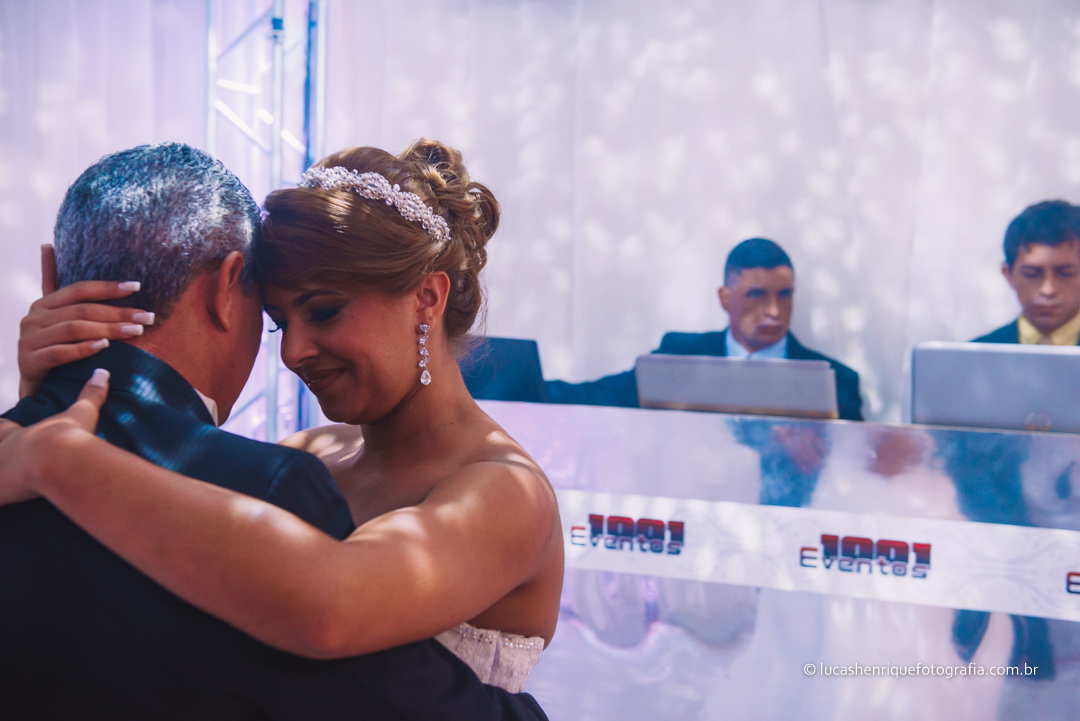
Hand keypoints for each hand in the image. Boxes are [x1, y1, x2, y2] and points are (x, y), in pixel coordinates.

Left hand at [0, 369, 109, 505]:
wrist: (61, 459)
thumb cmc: (70, 436)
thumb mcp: (82, 413)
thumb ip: (90, 394)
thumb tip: (103, 371)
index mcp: (16, 434)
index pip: (2, 428)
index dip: (4, 428)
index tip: (5, 428)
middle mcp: (3, 452)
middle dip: (3, 454)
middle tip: (9, 460)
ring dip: (3, 476)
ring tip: (9, 483)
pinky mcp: (0, 491)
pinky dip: (3, 497)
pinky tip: (8, 502)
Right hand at [18, 245, 152, 398]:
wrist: (36, 388)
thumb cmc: (54, 349)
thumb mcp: (57, 319)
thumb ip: (57, 288)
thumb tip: (48, 246)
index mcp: (43, 304)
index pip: (80, 290)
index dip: (108, 287)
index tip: (137, 286)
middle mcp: (33, 318)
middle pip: (82, 310)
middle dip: (118, 312)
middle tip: (147, 317)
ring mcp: (28, 340)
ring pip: (73, 329)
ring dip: (108, 330)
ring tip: (135, 331)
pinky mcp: (28, 362)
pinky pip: (60, 353)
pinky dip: (84, 349)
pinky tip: (105, 348)